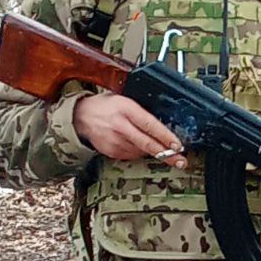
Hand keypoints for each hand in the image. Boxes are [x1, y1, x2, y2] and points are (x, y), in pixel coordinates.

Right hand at [73, 93, 187, 167]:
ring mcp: (115, 141)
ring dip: (151, 151)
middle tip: (180, 160)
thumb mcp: (124, 100)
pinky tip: (133, 143)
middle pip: (147, 144)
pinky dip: (137, 151)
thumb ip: (141, 111)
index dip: (165, 136)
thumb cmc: (105, 106)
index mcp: (126, 109)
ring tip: (152, 144)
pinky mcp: (111, 151)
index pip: (150, 125)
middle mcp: (120, 126)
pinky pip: (131, 155)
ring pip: (141, 151)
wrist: (81, 117)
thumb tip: (165, 123)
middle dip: (167, 154)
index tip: (178, 145)